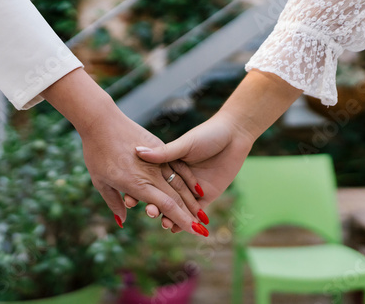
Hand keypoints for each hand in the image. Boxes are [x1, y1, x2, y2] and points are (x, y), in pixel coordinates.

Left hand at [41, 68, 205, 234]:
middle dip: (191, 216)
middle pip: (177, 198)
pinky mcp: (159, 147)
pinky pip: (178, 167)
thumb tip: (123, 221)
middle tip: (203, 230)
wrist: (101, 121)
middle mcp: (151, 174)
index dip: (181, 220)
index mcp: (137, 184)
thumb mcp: (100, 182)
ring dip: (192, 201)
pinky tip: (198, 191)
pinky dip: (188, 180)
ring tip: (202, 214)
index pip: (166, 207)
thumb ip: (114, 202)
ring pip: (180, 184)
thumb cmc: (96, 153)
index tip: (193, 232)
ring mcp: (157, 160)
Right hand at [127, 69, 302, 231]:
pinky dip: (186, 221)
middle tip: (149, 212)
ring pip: (178, 207)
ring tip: (164, 223)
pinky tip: (178, 229)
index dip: (140, 191)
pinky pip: (195, 212)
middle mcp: (178, 179)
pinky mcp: (207, 196)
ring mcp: (191, 189)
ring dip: (169, 217)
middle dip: (155, 207)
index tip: (130, 200)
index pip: (151, 182)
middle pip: (162, 197)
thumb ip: (163, 153)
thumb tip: (138, 151)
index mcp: (168, 165)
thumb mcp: (184, 144)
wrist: (234, 135)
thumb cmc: (207, 134)